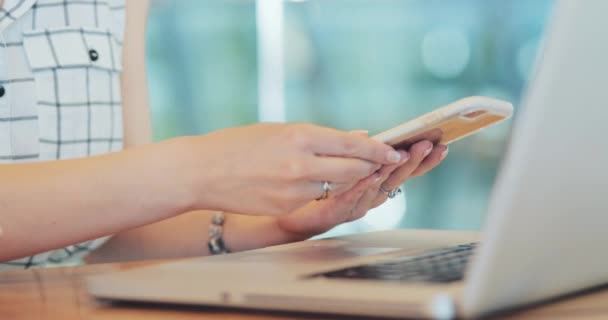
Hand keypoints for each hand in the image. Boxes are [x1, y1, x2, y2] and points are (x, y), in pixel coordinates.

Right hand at [174, 123, 401, 215]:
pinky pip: (314, 198)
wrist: (202, 172)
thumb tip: (356, 135)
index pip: (352, 144)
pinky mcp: (286, 208)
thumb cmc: (239, 144)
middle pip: (354, 169)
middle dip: (371, 167)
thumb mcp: (279, 130)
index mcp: (300, 136)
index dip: (377, 149)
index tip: (394, 150)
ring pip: (336, 186)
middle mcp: (301, 164)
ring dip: (345, 179)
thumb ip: (320, 137)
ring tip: (345, 169)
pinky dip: (318, 190)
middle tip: (382, 163)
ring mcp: (294, 190)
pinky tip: (307, 182)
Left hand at [275, 140, 446, 237]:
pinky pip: (351, 198)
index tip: (440, 143)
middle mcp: (366, 196)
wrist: (281, 213)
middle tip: (431, 145)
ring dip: (394, 171)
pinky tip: (372, 174)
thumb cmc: (309, 189)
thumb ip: (350, 153)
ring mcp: (351, 206)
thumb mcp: (332, 164)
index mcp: (370, 183)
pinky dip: (363, 186)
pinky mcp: (332, 213)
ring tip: (407, 154)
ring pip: (378, 189)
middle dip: (415, 161)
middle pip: (397, 178)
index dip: (421, 158)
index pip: (401, 169)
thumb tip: (367, 134)